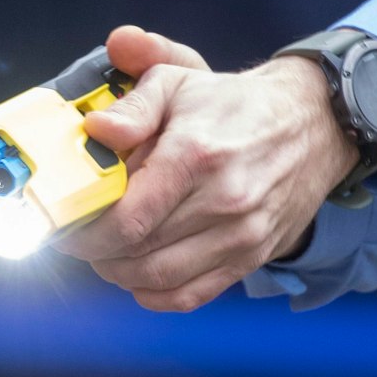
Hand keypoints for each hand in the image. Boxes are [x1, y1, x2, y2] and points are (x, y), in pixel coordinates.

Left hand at [54, 32, 357, 311]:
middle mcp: (224, 201)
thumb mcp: (178, 81)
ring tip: (103, 249)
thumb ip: (133, 106)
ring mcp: (242, 235)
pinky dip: (154, 293)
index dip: (84, 229)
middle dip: (94, 249)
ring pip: (159, 278)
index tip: (63, 221)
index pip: (128, 217)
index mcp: (197, 155)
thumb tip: (95, 130)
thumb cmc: (233, 105)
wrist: (312, 125)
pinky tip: (136, 271)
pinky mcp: (252, 257)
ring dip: (118, 271)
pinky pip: (191, 295)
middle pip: (137, 251)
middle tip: (75, 234)